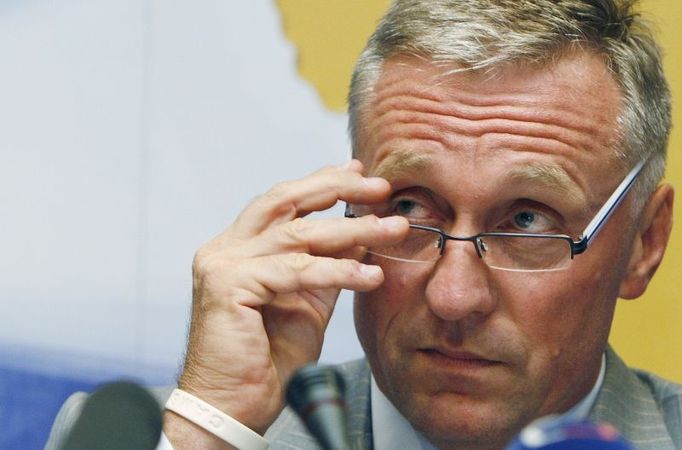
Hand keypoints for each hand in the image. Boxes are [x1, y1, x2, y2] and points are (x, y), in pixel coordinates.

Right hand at [167, 160, 407, 438]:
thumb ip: (327, 267)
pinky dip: (338, 271)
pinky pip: (295, 271)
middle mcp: (226, 248)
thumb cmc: (268, 359)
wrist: (235, 405)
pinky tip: (369, 276)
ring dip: (352, 230)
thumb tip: (360, 236)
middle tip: (379, 187)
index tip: (357, 172)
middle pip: (284, 201)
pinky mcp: (229, 285)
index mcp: (239, 248)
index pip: (282, 202)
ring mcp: (223, 264)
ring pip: (297, 235)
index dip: (320, 182)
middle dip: (336, 189)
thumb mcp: (308, 302)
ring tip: (392, 230)